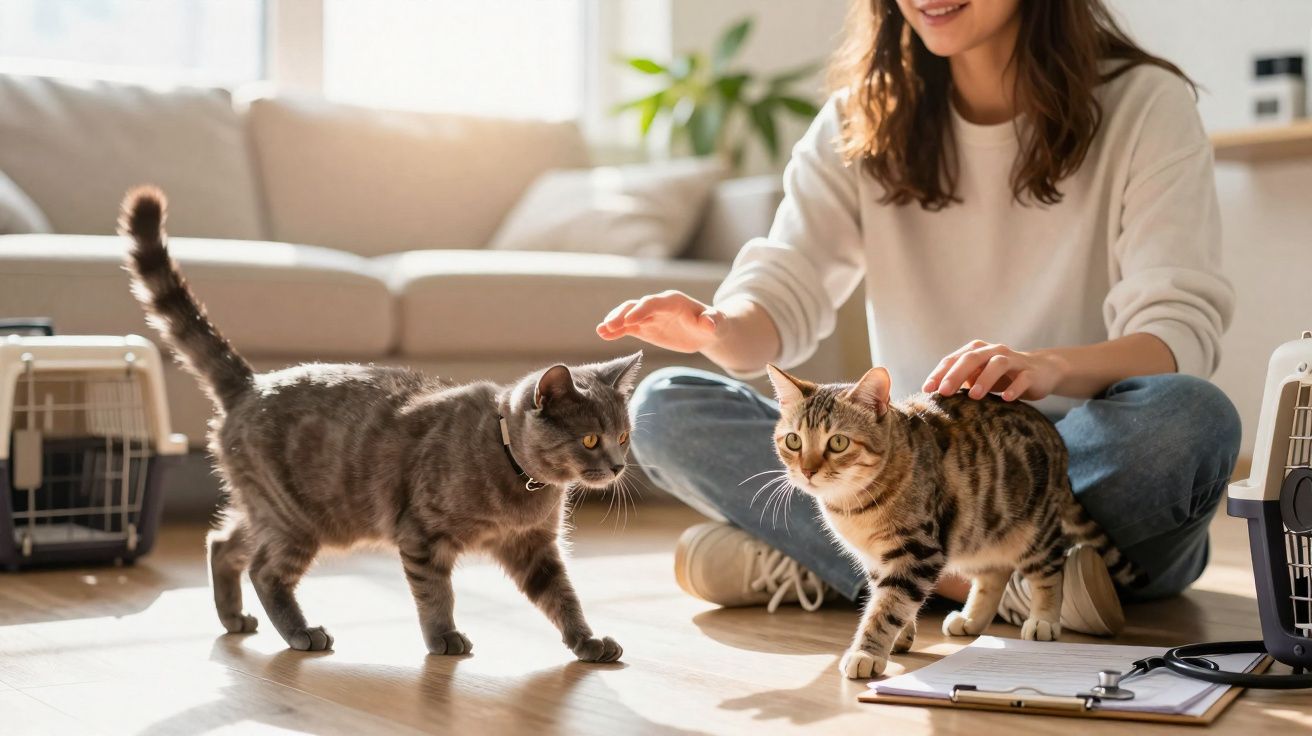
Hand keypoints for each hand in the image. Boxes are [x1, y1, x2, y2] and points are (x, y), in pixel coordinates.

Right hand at [596, 291, 721, 353]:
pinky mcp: (644, 327)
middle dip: (622, 315)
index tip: (629, 320)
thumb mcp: (717, 323)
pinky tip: (604, 335)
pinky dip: (616, 330)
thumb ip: (712, 321)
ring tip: (601, 331)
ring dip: (614, 321)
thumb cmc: (713, 324)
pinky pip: (627, 327)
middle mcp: (657, 305)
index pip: (653, 302)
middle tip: (609, 326)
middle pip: (636, 306)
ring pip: (627, 315)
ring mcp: (649, 316)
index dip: (641, 310)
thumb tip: (708, 323)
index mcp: (673, 300)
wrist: (706, 331)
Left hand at [923, 340, 1066, 401]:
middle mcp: (994, 351)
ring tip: (974, 396)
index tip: (926, 390)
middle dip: (956, 374)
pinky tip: (1006, 398)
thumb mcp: (978, 377)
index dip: (939, 373)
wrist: (1040, 371)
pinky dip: (1014, 387)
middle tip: (944, 392)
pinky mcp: (1031, 372)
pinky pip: (1023, 378)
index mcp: (977, 351)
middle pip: (972, 358)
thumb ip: (959, 382)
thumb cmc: (1001, 377)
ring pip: (998, 364)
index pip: (953, 359)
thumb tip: (932, 396)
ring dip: (985, 379)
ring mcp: (1014, 360)